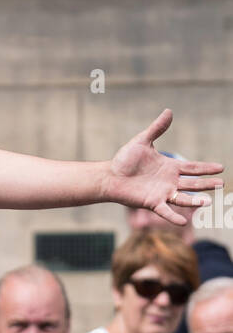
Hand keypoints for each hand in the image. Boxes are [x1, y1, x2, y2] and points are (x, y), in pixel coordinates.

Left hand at [104, 110, 222, 224]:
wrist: (110, 175)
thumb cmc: (125, 159)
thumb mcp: (143, 141)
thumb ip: (157, 128)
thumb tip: (169, 111)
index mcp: (169, 167)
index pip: (193, 168)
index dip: (207, 168)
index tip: (221, 167)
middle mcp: (169, 181)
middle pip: (192, 183)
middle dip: (207, 184)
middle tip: (221, 183)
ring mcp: (162, 193)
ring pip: (182, 197)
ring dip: (195, 200)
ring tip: (209, 201)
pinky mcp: (151, 202)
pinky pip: (165, 210)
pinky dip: (173, 216)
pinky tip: (183, 221)